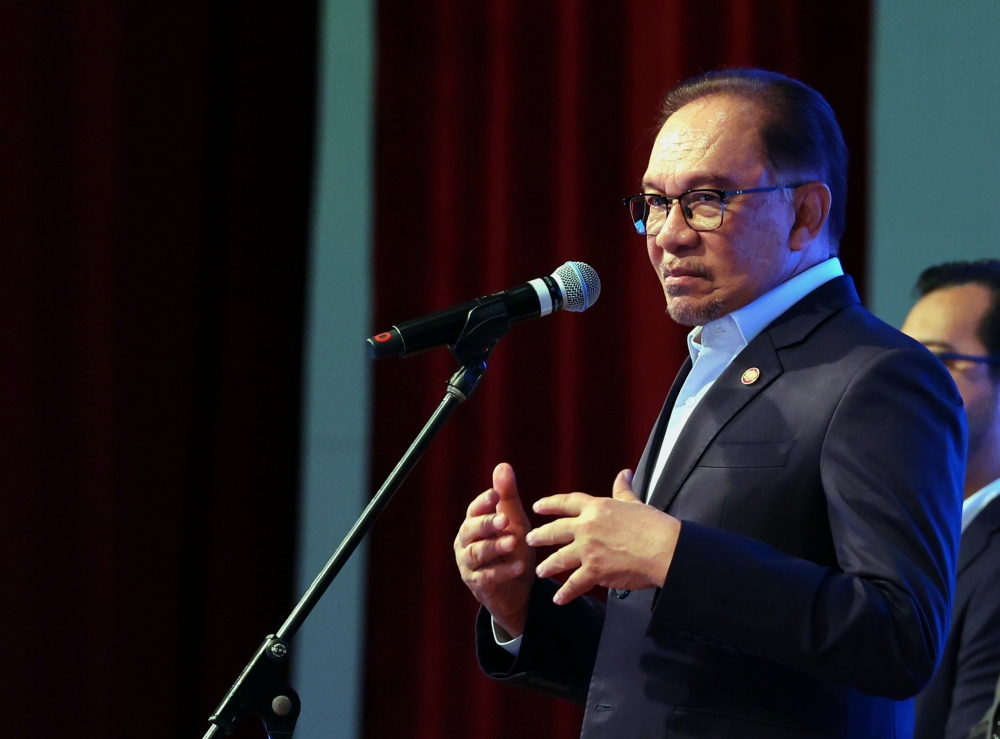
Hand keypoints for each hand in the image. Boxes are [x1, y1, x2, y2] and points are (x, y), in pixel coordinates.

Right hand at [454, 463, 535, 637]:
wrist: (517, 589)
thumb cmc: (512, 550)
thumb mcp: (514, 522)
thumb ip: (507, 497)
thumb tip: (503, 465)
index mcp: (473, 524)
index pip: (474, 510)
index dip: (483, 502)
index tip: (495, 494)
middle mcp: (466, 543)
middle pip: (470, 530)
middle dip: (487, 524)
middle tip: (505, 519)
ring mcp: (469, 564)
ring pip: (477, 553)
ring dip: (495, 546)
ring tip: (513, 542)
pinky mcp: (477, 585)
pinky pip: (487, 576)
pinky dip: (503, 571)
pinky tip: (519, 566)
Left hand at [526, 469, 680, 604]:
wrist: (664, 548)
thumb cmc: (654, 525)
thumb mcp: (635, 502)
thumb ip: (623, 490)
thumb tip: (624, 474)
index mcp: (597, 508)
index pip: (567, 503)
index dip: (550, 504)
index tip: (538, 506)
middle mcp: (587, 527)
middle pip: (556, 531)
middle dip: (540, 536)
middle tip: (530, 538)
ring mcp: (588, 550)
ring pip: (560, 558)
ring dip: (548, 565)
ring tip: (540, 570)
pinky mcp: (595, 571)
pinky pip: (574, 584)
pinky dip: (565, 593)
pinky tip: (558, 598)